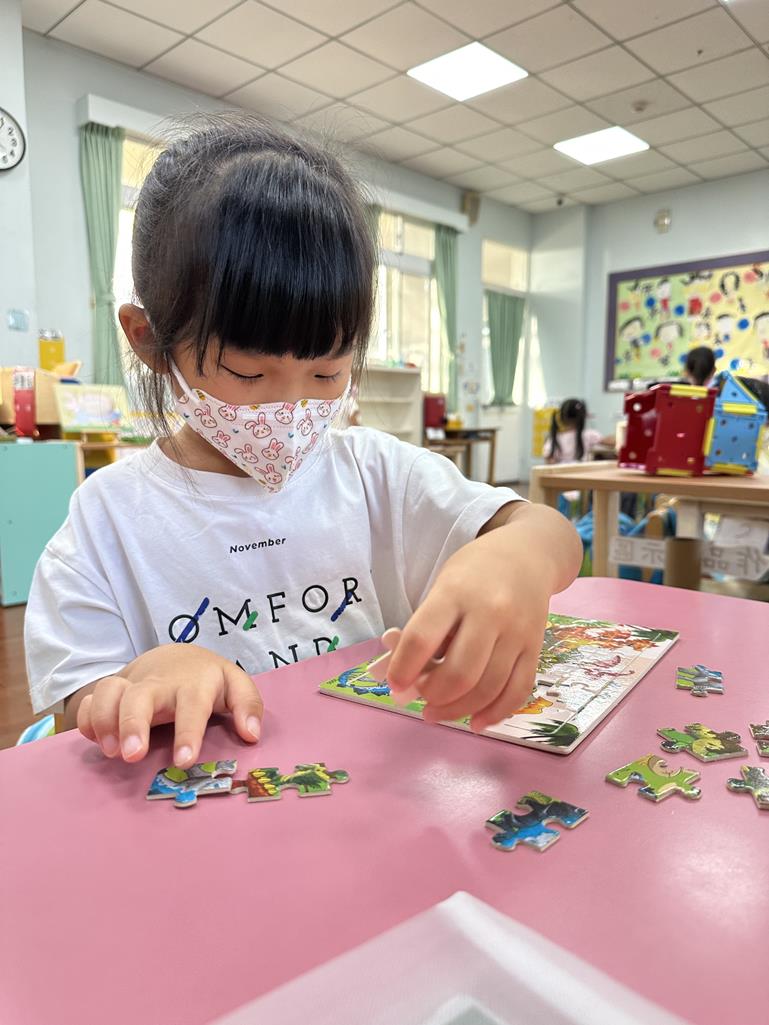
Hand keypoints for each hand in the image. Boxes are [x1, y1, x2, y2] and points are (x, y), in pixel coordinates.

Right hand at [75, 644, 263, 766]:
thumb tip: (252, 734)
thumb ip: (248, 705)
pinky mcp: (111, 692)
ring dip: (104, 720)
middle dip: (132, 724)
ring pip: (108, 692)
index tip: (184, 761)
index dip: (188, 732)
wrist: (174, 656)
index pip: (192, 705)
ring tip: (112, 752)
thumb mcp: (234, 684)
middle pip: (139, 695)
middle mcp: (159, 684)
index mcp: (193, 684)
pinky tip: (96, 741)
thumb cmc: (206, 679)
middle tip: (131, 756)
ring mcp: (132, 685)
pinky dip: (86, 719)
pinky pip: (89, 701)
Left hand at [385, 503, 579, 730]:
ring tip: (437, 712)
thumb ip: (420, 628)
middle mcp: (490, 612)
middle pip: (459, 673)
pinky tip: (475, 722)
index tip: (394, 686)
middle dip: (432, 695)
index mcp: (455, 592)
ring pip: (488, 688)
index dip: (403, 668)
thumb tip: (390, 672)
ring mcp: (517, 632)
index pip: (423, 637)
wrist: (528, 554)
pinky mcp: (535, 648)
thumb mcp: (441, 586)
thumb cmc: (474, 572)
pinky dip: (495, 714)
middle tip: (419, 699)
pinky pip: (517, 691)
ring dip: (458, 710)